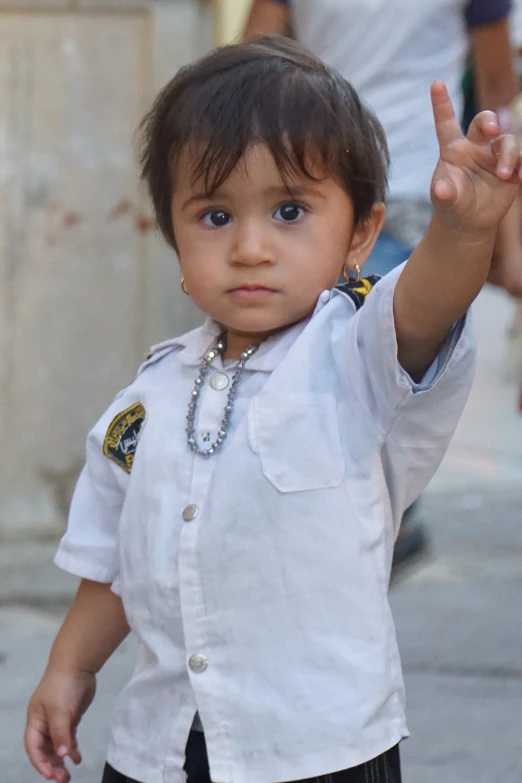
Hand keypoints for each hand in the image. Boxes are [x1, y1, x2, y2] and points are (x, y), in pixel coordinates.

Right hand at [25, 667, 95, 782]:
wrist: (78, 665)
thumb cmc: (63, 685)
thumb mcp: (60, 709)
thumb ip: (61, 732)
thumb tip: (62, 754)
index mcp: (35, 721)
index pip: (34, 748)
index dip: (40, 763)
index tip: (50, 775)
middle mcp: (44, 723)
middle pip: (45, 750)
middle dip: (52, 765)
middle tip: (63, 779)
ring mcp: (57, 721)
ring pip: (57, 746)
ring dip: (61, 760)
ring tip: (68, 775)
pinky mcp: (70, 718)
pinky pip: (69, 738)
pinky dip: (72, 749)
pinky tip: (77, 759)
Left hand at [430, 81, 521, 236]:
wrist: (470, 222)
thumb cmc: (452, 205)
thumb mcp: (445, 201)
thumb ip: (444, 193)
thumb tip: (441, 190)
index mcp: (453, 149)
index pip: (446, 123)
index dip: (442, 104)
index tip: (435, 84)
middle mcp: (475, 147)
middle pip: (484, 121)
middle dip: (489, 121)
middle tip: (492, 130)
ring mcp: (494, 156)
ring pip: (507, 142)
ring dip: (508, 156)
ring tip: (503, 176)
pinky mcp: (512, 169)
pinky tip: (519, 176)